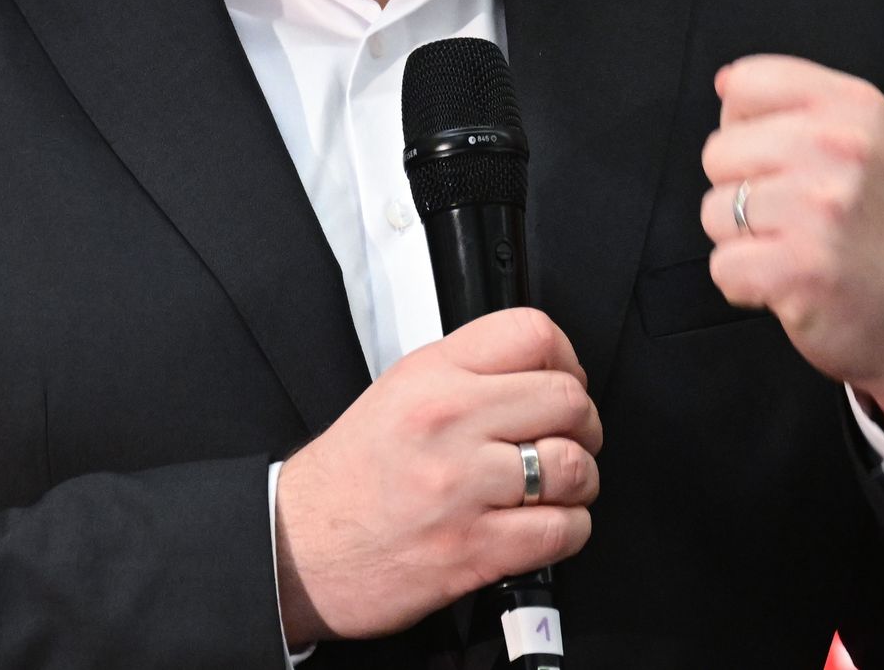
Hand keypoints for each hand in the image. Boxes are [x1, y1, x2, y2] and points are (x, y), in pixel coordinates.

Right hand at [272, 307, 601, 647]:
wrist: (299, 546)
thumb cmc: (351, 473)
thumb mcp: (399, 389)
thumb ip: (468, 371)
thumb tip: (538, 371)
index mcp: (433, 374)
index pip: (532, 333)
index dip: (567, 357)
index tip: (565, 379)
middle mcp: (449, 422)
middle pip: (566, 400)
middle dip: (584, 422)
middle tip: (572, 436)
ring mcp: (462, 487)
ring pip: (572, 466)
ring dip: (581, 480)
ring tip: (560, 485)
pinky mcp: (473, 549)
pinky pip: (560, 531)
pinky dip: (570, 529)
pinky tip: (548, 525)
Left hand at [699, 54, 883, 436]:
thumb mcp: (865, 138)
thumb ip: (797, 103)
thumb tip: (724, 82)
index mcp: (854, 106)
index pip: (745, 83)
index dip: (745, 126)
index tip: (781, 158)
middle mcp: (840, 148)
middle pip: (718, 152)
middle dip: (741, 190)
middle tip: (794, 215)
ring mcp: (820, 209)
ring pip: (714, 212)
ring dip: (744, 240)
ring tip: (796, 247)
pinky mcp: (801, 269)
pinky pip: (723, 266)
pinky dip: (746, 284)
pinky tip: (790, 281)